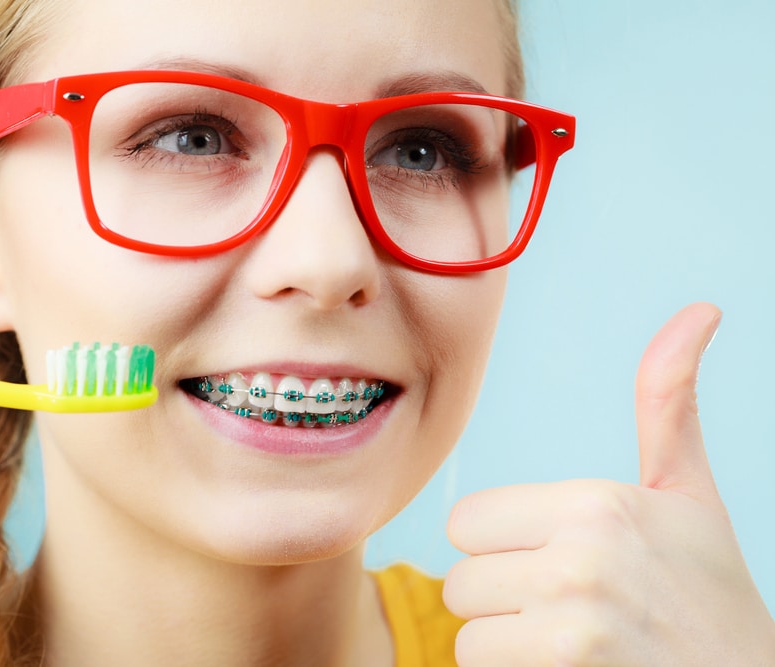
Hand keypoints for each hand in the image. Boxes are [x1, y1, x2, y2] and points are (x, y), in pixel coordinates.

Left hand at [443, 303, 774, 665]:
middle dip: (502, 599)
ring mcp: (571, 627)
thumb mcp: (687, 493)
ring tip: (569, 644)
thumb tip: (699, 310)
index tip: (553, 559)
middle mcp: (579, 560)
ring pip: (467, 633)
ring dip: (505, 644)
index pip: (466, 522)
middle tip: (566, 609)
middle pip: (460, 581)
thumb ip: (668, 402)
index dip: (501, 546)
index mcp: (595, 504)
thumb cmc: (708, 593)